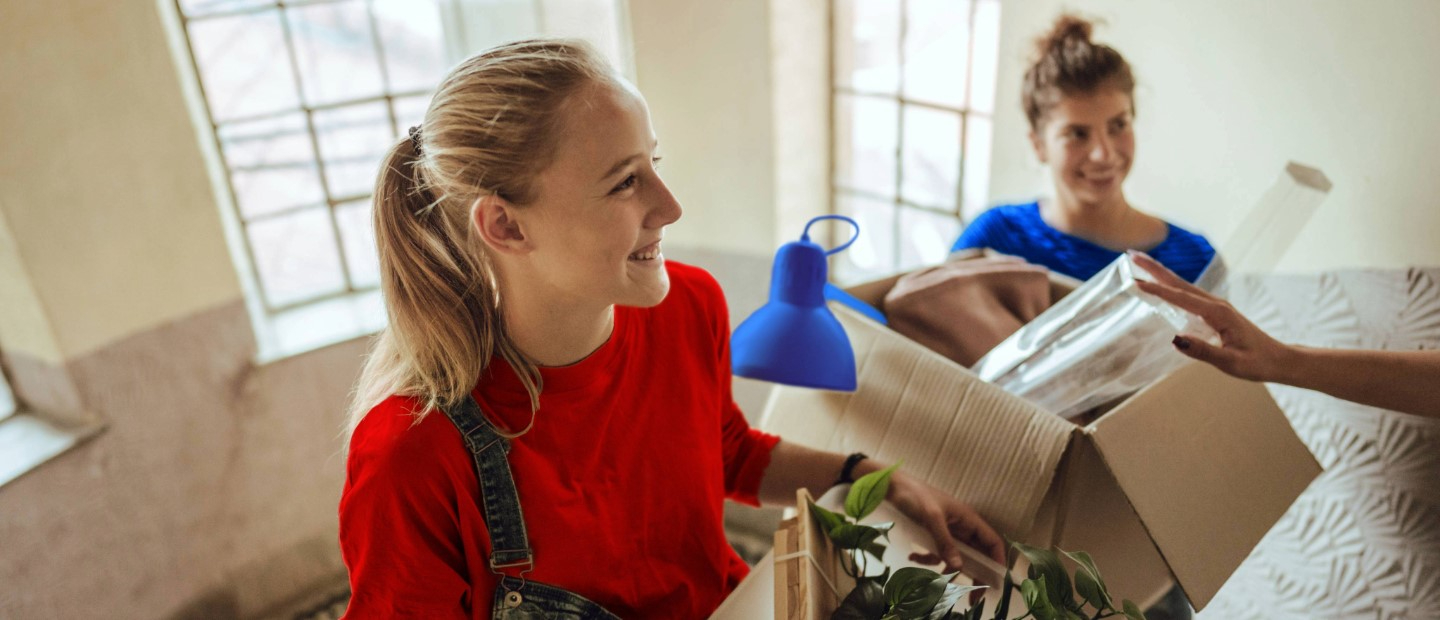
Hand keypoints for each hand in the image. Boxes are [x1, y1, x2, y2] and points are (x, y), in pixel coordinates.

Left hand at [885, 469, 1005, 576]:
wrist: (891, 485)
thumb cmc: (915, 495)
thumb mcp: (931, 518)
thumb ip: (944, 542)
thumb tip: (958, 567)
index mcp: (968, 519)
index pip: (992, 541)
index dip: (997, 560)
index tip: (995, 581)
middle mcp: (961, 527)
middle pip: (976, 554)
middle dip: (975, 575)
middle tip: (973, 598)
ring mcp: (947, 531)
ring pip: (956, 557)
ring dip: (948, 569)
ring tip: (940, 584)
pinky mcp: (932, 534)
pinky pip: (937, 552)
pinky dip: (928, 558)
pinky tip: (913, 556)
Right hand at [1129, 251, 1294, 382]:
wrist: (1278, 359)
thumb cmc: (1256, 362)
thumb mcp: (1230, 363)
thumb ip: (1203, 351)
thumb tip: (1175, 340)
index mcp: (1217, 313)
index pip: (1180, 298)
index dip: (1157, 290)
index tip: (1134, 281)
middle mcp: (1216, 304)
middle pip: (1179, 283)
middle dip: (1154, 268)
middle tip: (1131, 255)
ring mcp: (1216, 306)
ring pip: (1183, 285)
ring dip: (1160, 273)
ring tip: (1140, 263)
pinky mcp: (1215, 311)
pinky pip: (1187, 294)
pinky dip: (1171, 285)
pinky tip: (1162, 284)